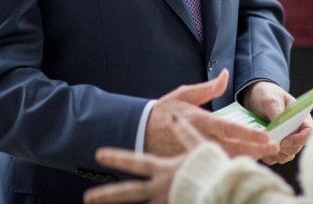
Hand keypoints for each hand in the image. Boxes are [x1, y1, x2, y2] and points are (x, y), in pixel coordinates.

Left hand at [85, 113, 206, 203]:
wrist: (224, 193)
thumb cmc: (213, 170)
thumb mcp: (200, 148)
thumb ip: (186, 134)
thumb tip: (175, 118)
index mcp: (164, 170)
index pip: (136, 162)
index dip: (117, 157)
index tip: (99, 154)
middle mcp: (159, 188)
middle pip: (129, 193)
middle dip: (108, 195)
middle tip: (88, 197)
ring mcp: (165, 201)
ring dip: (118, 202)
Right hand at [144, 69, 277, 158]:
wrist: (138, 131)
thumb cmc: (163, 112)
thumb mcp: (184, 94)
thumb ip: (208, 88)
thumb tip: (225, 74)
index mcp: (199, 120)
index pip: (228, 128)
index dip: (248, 134)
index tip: (266, 137)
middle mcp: (199, 138)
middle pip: (232, 147)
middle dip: (255, 149)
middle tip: (275, 149)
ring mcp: (195, 153)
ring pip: (225, 159)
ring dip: (246, 158)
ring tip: (266, 157)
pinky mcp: (190, 163)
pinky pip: (213, 166)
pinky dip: (229, 166)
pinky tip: (243, 166)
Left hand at [241, 81, 312, 164]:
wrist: (254, 97)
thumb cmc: (267, 94)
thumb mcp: (271, 99)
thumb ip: (277, 113)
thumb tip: (279, 128)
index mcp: (302, 118)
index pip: (309, 132)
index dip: (299, 139)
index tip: (285, 141)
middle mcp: (297, 132)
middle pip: (297, 148)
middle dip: (284, 148)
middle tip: (271, 143)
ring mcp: (286, 141)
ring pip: (286, 155)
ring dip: (275, 153)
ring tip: (263, 144)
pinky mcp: (275, 147)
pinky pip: (274, 158)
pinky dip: (267, 155)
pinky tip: (259, 147)